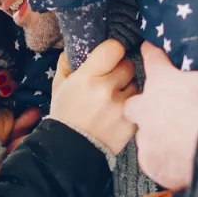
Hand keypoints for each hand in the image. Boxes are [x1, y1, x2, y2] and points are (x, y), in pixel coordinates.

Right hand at [48, 39, 136, 154]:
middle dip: (120, 69)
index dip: (112, 50)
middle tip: (111, 78)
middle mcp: (106, 90)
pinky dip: (130, 103)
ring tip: (114, 96)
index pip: (114, 49)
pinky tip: (118, 110)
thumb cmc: (65, 115)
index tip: (109, 56)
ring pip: (135, 83)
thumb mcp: (59, 85)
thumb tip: (79, 46)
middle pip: (128, 65)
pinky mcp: (131, 121)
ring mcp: (121, 107)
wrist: (70, 150)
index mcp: (87, 78)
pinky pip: (138, 102)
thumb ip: (68, 62)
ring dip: (127, 87)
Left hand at [125, 43, 197, 189]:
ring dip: (158, 136)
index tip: (150, 49)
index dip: (152, 53)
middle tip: (164, 110)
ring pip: (144, 135)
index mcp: (162, 82)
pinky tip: (180, 162)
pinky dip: (165, 162)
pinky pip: (153, 161)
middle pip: (135, 104)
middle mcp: (147, 109)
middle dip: (145, 106)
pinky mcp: (152, 164)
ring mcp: (147, 138)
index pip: (152, 59)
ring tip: (179, 141)